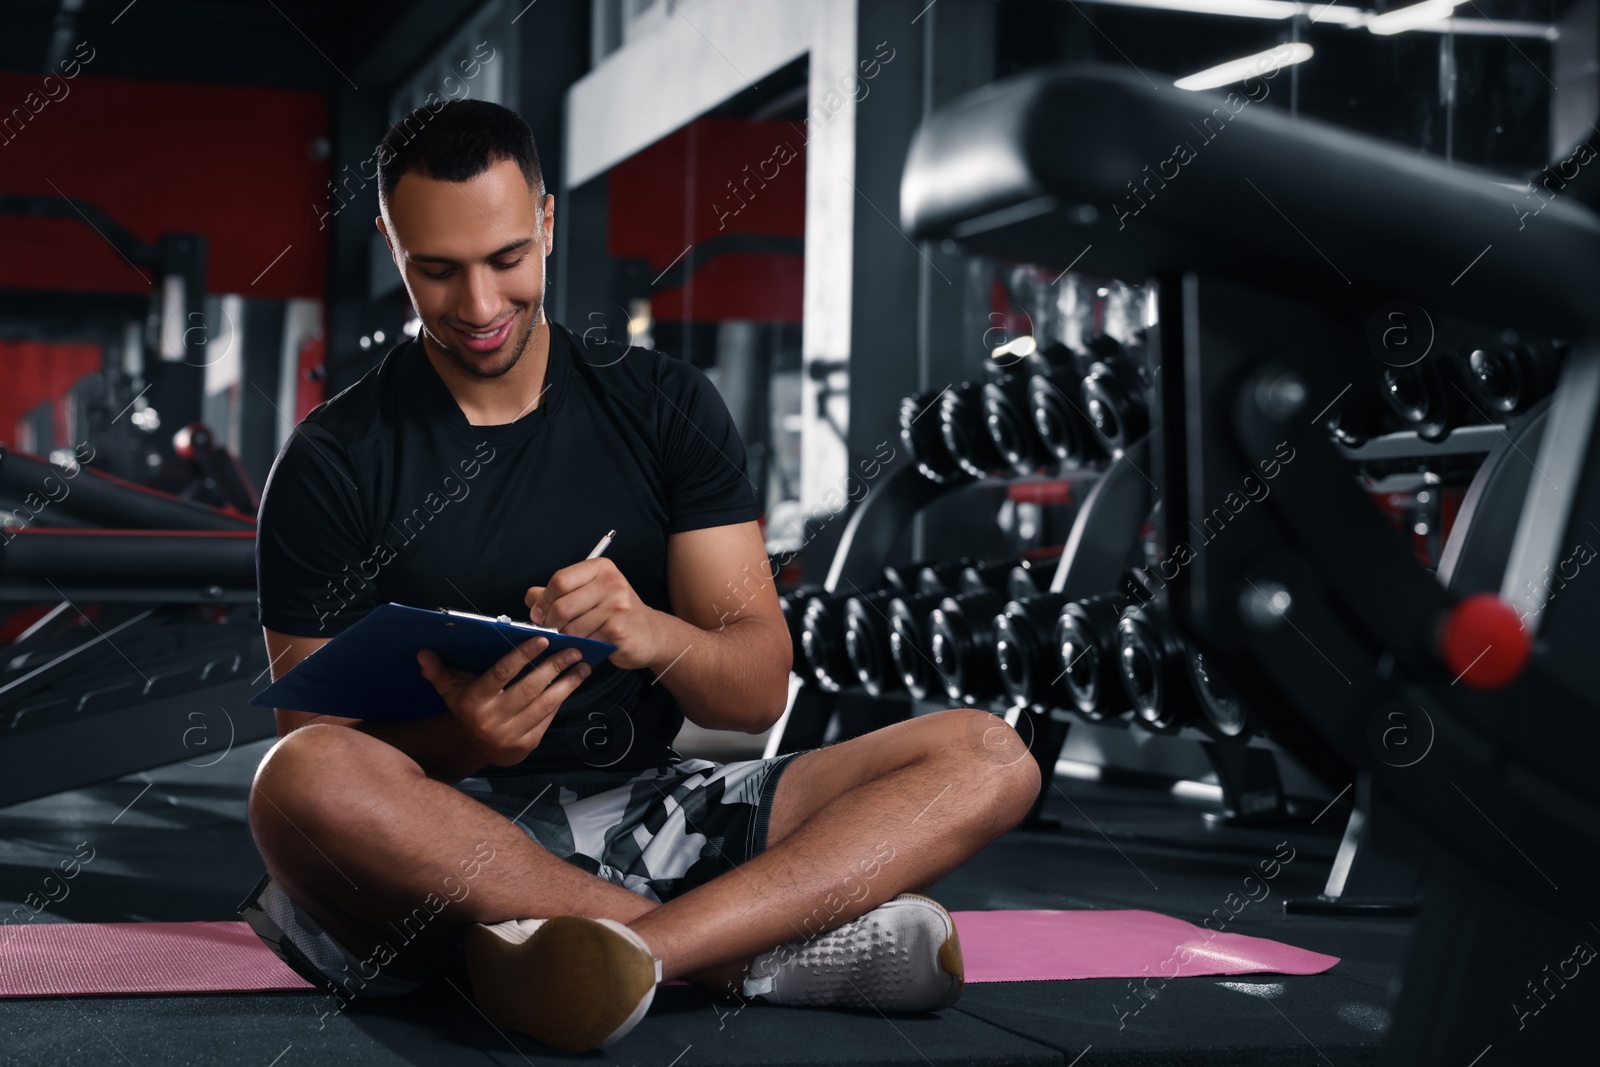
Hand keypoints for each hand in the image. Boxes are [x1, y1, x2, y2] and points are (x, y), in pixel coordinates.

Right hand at [416, 636, 590, 766]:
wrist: (473, 746)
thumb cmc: (467, 707)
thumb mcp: (450, 689)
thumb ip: (439, 670)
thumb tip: (424, 652)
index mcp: (474, 701)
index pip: (501, 674)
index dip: (522, 656)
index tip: (543, 640)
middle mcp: (492, 719)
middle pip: (529, 688)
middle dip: (554, 667)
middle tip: (573, 650)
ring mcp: (510, 734)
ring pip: (544, 705)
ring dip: (567, 684)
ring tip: (582, 666)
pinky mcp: (526, 745)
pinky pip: (548, 719)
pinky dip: (562, 700)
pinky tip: (572, 684)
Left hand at [524, 558, 663, 669]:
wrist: (649, 633)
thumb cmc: (614, 613)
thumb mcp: (588, 593)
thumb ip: (557, 593)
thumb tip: (531, 598)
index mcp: (600, 568)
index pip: (559, 580)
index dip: (544, 600)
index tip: (540, 613)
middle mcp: (611, 582)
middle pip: (562, 605)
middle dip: (550, 622)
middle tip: (552, 630)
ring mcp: (617, 606)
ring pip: (570, 627)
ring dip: (565, 637)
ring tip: (572, 637)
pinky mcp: (618, 630)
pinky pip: (583, 641)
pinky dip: (579, 647)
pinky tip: (586, 645)